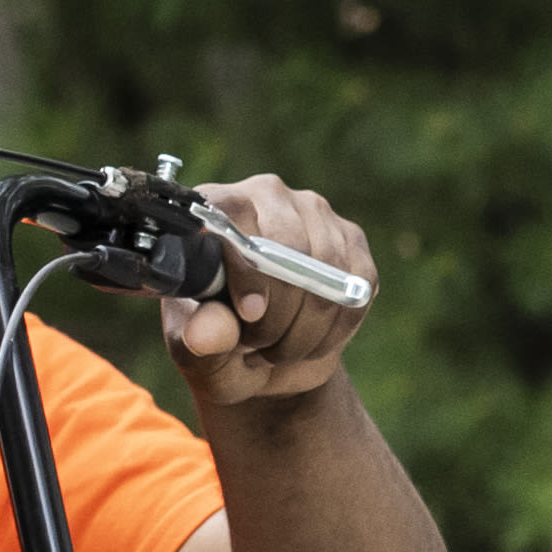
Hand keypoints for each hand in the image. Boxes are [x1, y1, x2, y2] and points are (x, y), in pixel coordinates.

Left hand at [155, 172, 372, 409]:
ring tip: (277, 350)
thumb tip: (212, 333)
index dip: (248, 273)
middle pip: (290, 248)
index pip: (237, 224)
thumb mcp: (194, 345)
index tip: (249, 316)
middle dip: (278, 313)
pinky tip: (310, 345)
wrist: (260, 355)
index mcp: (214, 207)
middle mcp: (267, 195)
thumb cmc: (216, 337)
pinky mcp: (351, 239)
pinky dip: (336, 328)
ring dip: (305, 328)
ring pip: (328, 271)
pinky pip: (357, 285)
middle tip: (257, 346)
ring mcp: (314, 212)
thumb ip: (198, 336)